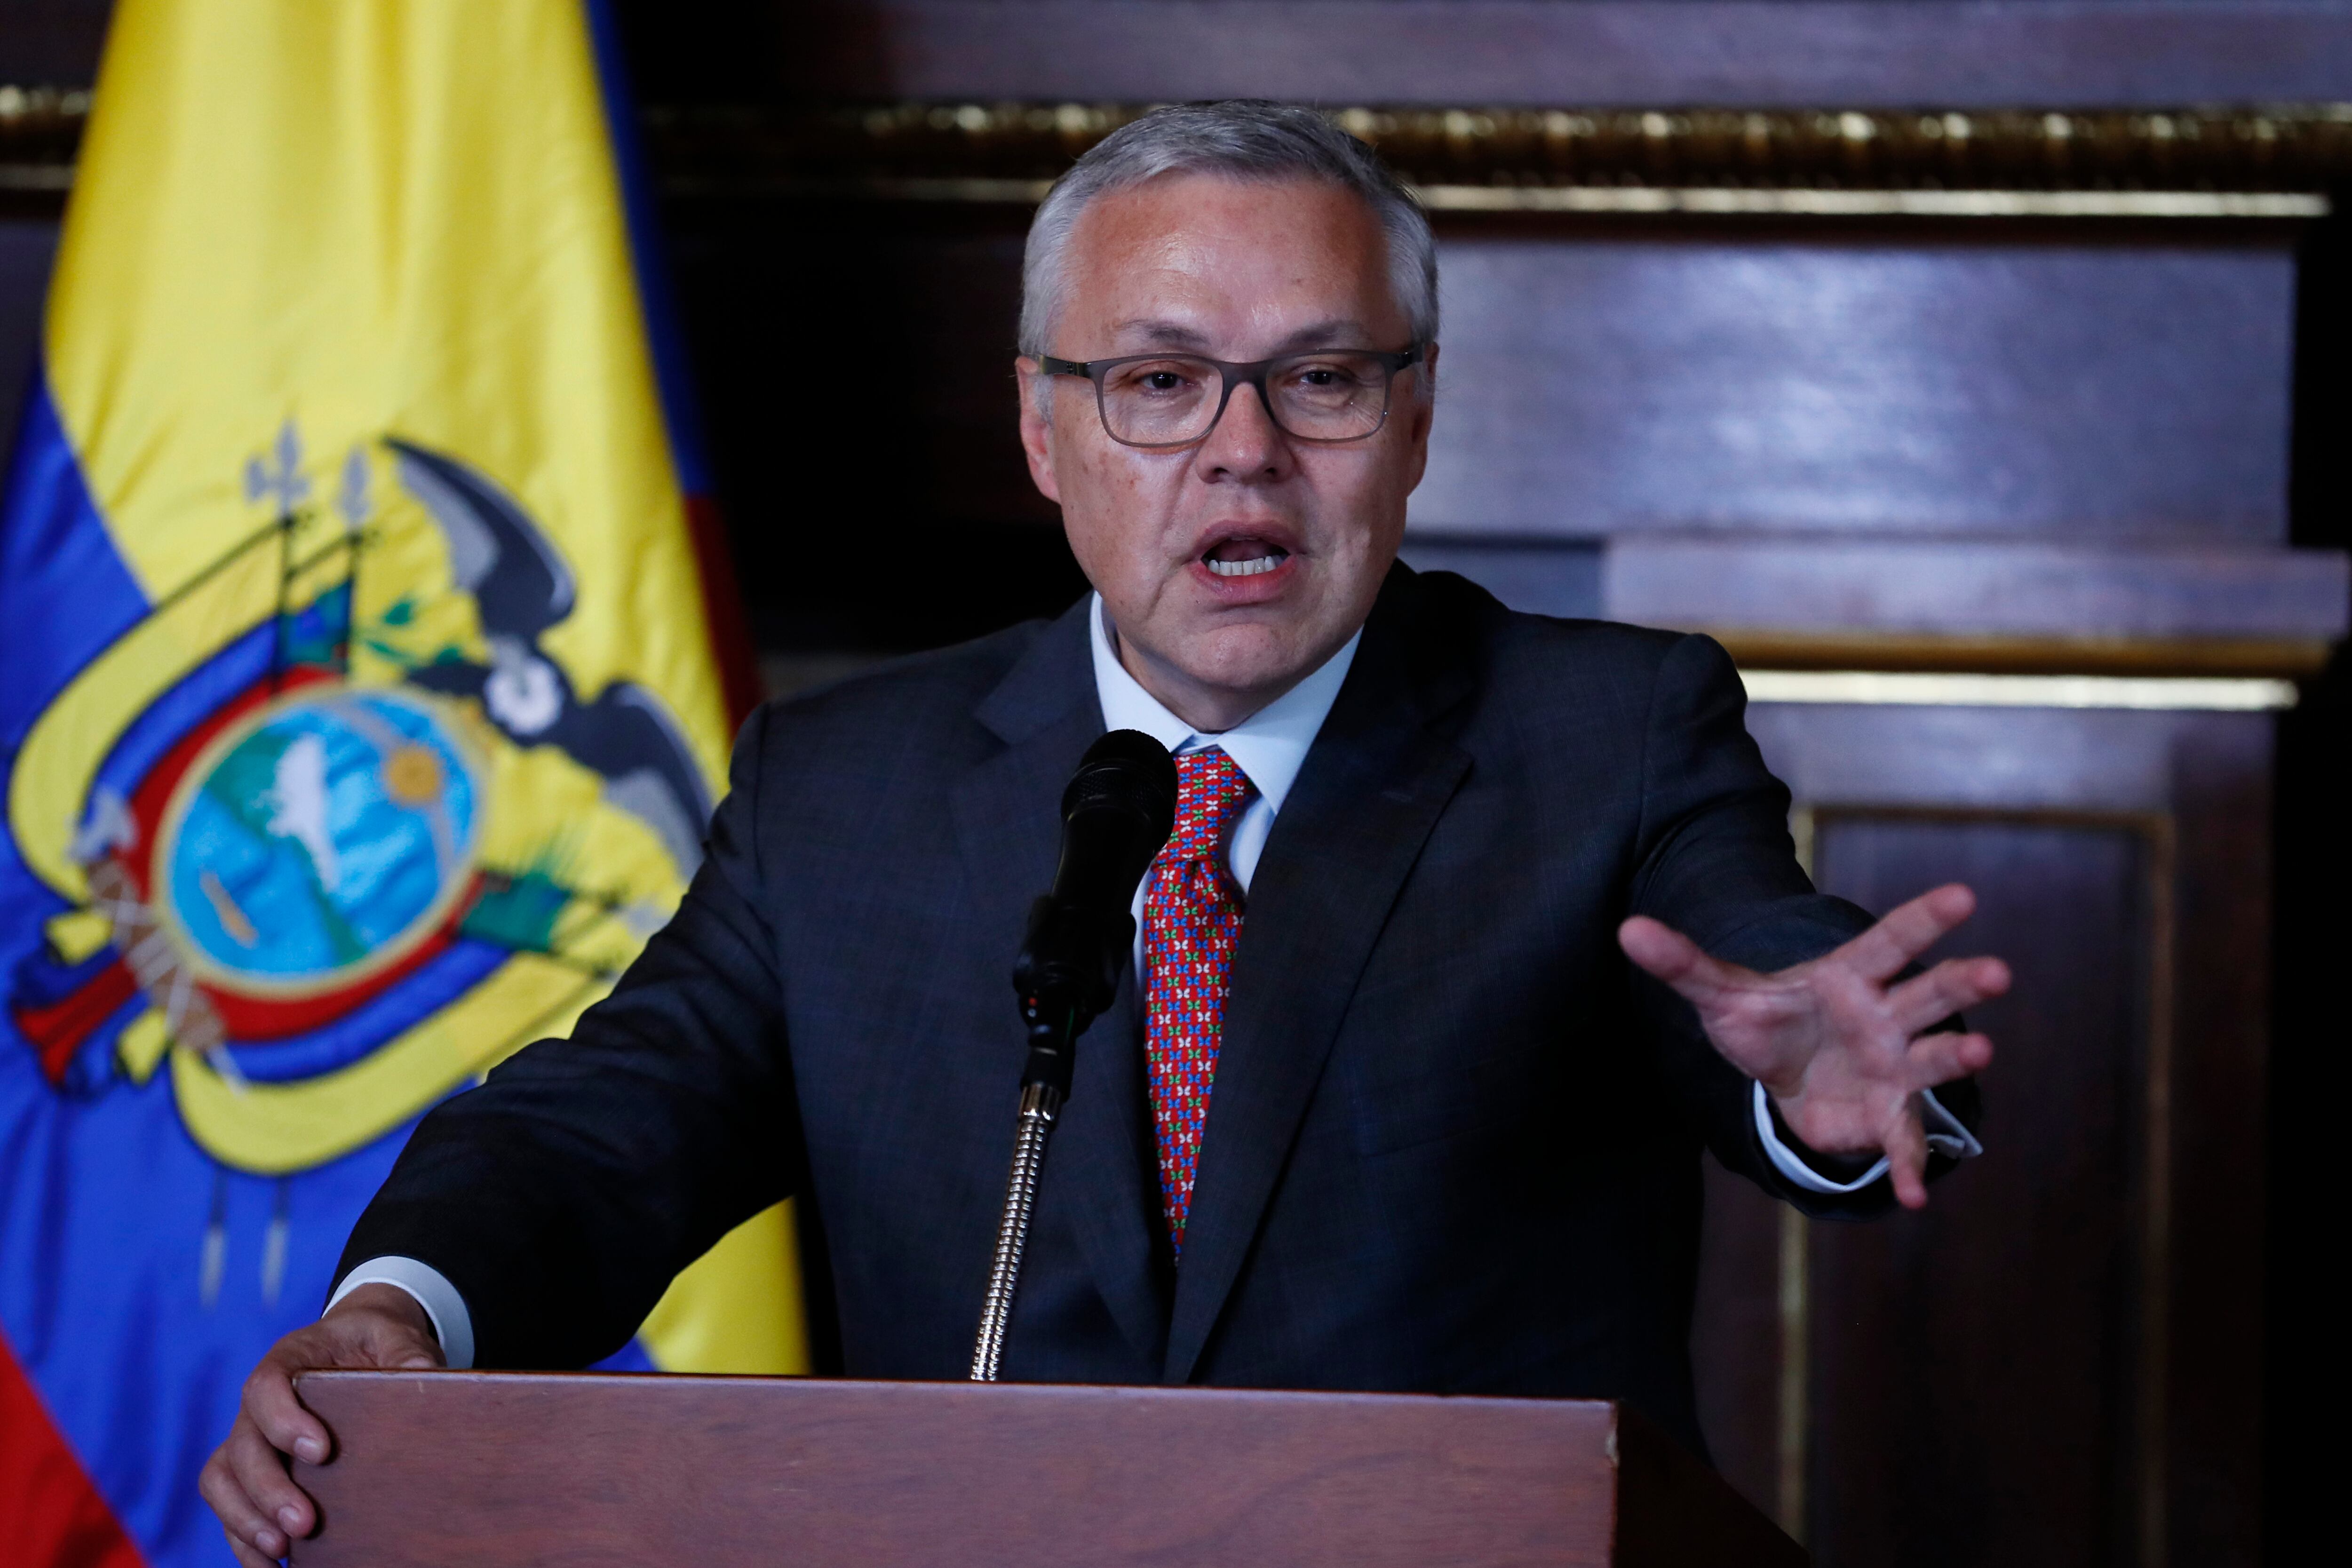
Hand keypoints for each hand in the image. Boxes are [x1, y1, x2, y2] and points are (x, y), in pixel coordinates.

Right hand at [198, 1284, 441, 1565]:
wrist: (358, 1345)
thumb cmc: (374, 1339)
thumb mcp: (395, 1334)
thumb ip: (406, 1352)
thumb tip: (424, 1376)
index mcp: (289, 1360)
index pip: (264, 1387)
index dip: (283, 1421)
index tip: (320, 1452)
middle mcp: (258, 1402)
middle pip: (242, 1445)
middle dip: (268, 1489)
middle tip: (304, 1523)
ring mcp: (252, 1436)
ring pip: (223, 1479)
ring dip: (247, 1519)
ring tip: (283, 1550)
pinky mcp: (254, 1469)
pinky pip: (230, 1503)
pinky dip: (243, 1537)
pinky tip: (270, 1564)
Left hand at [1619, 882, 2007, 1209]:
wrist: (1786, 1078)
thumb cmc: (1767, 1023)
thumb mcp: (1722, 994)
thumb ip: (1683, 963)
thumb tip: (1626, 928)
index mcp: (1851, 975)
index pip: (1890, 940)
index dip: (1924, 919)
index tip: (1964, 896)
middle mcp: (1886, 1015)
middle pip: (1928, 993)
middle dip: (1963, 981)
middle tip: (1997, 971)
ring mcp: (1895, 1065)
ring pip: (1931, 1058)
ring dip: (1954, 1058)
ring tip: (1979, 1051)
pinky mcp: (1888, 1114)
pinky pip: (1903, 1140)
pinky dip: (1907, 1166)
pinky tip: (1910, 1195)